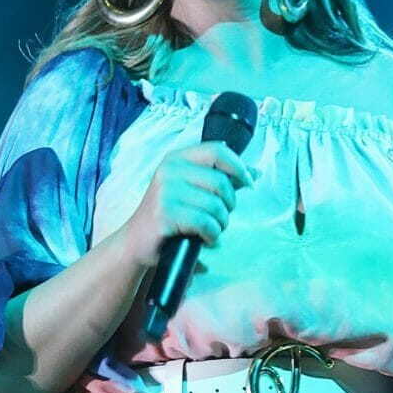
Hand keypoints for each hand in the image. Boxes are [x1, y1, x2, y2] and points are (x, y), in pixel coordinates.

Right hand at [119, 142, 254, 269]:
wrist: (136, 241)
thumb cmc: (169, 215)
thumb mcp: (193, 190)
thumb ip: (222, 179)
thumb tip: (255, 172)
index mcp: (176, 159)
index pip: (217, 150)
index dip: (238, 167)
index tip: (247, 183)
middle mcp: (169, 171)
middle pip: (221, 182)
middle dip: (229, 205)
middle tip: (220, 217)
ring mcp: (165, 192)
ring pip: (215, 206)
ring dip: (220, 224)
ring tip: (211, 230)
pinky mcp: (164, 214)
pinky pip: (205, 223)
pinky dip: (212, 235)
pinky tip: (205, 239)